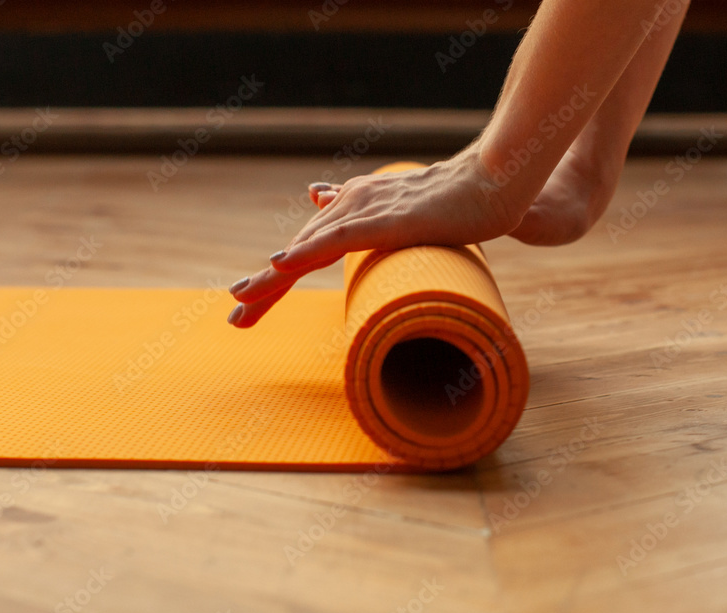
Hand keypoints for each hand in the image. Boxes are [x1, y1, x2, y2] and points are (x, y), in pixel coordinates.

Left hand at [227, 149, 521, 327]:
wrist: (490, 182)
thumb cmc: (450, 199)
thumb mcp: (392, 208)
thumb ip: (353, 208)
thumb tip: (314, 192)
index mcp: (349, 207)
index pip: (304, 249)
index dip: (277, 278)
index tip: (250, 306)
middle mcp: (347, 204)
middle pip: (296, 252)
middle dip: (265, 287)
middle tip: (236, 317)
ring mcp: (364, 210)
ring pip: (307, 248)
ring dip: (272, 278)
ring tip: (242, 300)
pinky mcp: (383, 218)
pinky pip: (337, 238)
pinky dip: (306, 251)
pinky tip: (280, 264)